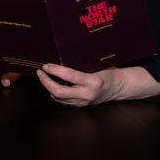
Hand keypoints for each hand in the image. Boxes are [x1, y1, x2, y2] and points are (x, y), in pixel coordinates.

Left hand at [35, 63, 159, 106]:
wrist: (118, 87)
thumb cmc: (109, 72)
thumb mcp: (98, 64)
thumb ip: (82, 63)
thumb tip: (63, 54)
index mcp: (93, 81)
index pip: (69, 76)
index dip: (54, 70)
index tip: (46, 65)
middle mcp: (87, 93)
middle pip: (59, 91)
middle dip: (46, 82)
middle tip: (41, 73)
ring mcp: (83, 102)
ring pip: (59, 98)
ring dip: (48, 87)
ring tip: (44, 77)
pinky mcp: (81, 105)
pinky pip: (63, 101)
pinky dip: (55, 93)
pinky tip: (52, 85)